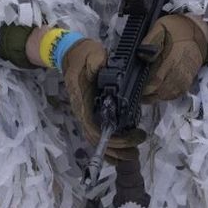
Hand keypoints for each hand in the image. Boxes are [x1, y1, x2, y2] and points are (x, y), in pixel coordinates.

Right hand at [60, 38, 143, 163]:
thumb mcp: (92, 54)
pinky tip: (123, 149)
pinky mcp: (91, 112)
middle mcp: (82, 111)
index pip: (93, 127)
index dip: (112, 138)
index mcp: (83, 100)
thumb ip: (98, 63)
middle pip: (95, 138)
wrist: (71, 53)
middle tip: (136, 150)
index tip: (132, 136)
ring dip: (113, 151)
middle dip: (116, 148)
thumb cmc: (83, 55)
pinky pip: (98, 133)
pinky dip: (109, 145)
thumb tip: (106, 72)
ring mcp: (86, 112)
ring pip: (95, 139)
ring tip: (132, 154)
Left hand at [139, 14, 207, 102]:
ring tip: (146, 95)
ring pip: (169, 94)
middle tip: (138, 93)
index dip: (143, 88)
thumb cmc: (177, 28)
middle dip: (148, 94)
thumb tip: (142, 55)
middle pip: (160, 91)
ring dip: (157, 96)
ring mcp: (184, 76)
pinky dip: (167, 95)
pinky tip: (159, 93)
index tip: (134, 88)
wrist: (200, 30)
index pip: (154, 81)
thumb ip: (151, 41)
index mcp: (169, 60)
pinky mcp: (189, 78)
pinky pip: (177, 92)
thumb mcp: (160, 27)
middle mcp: (178, 72)